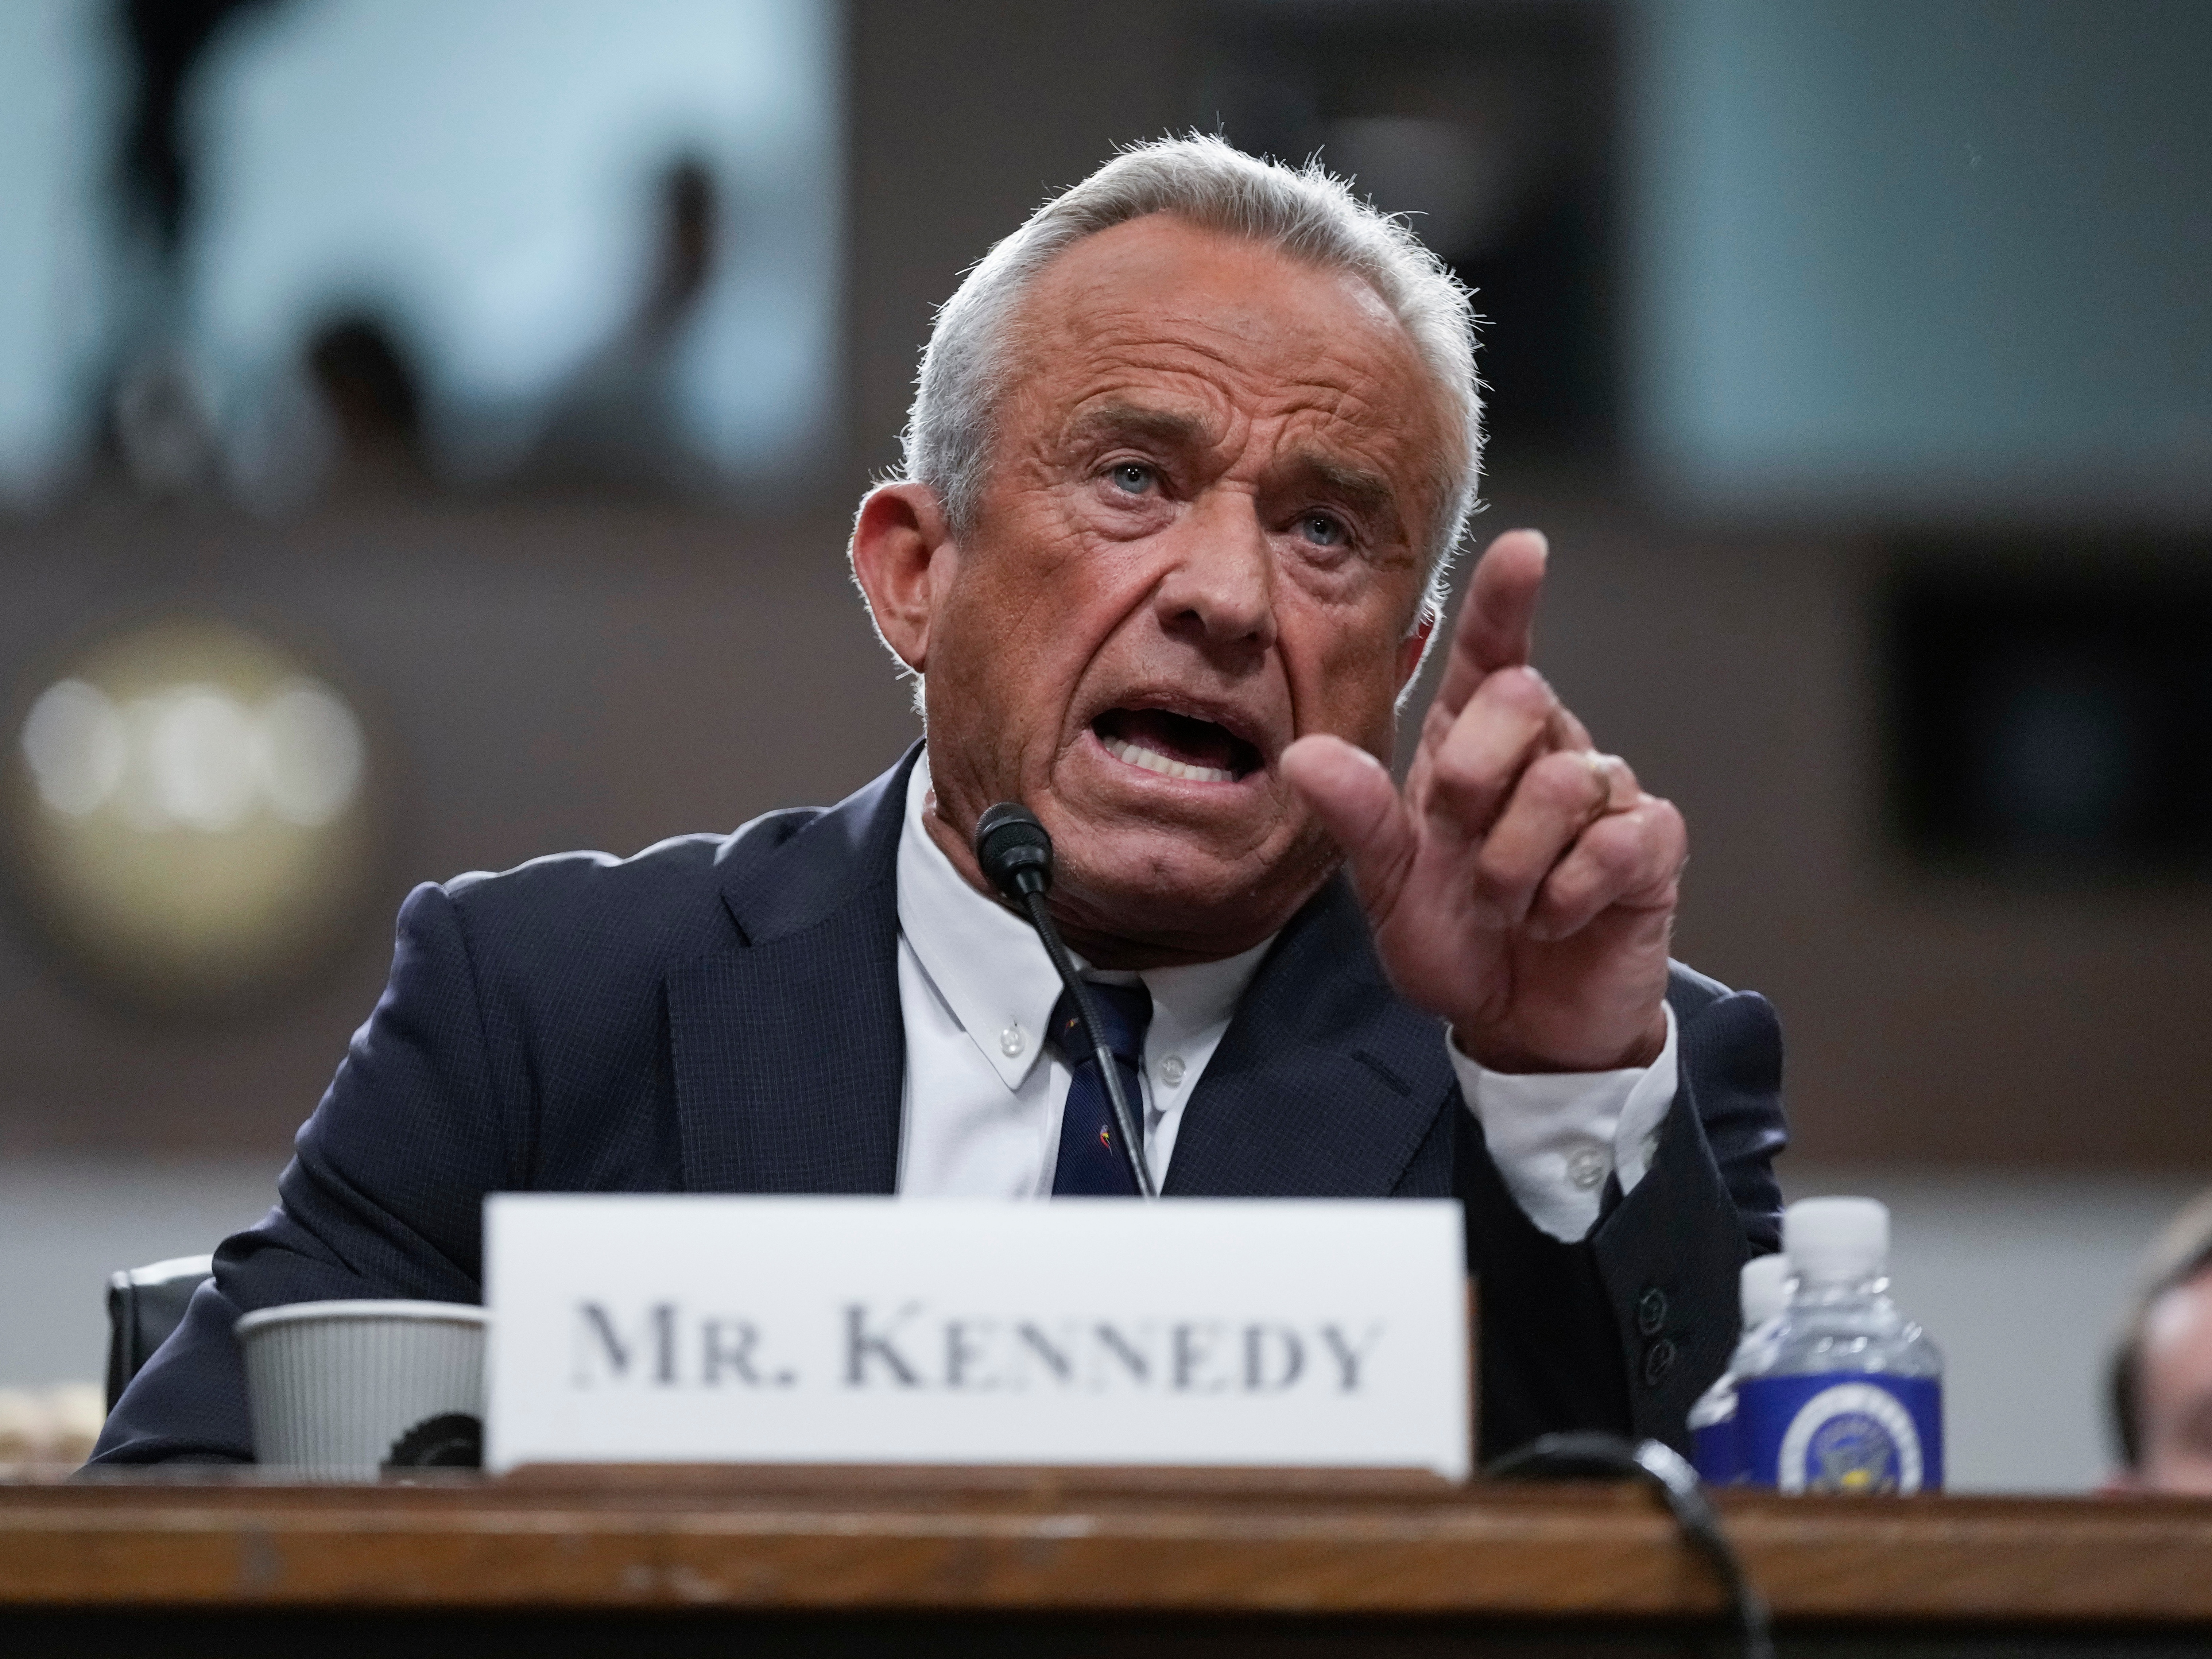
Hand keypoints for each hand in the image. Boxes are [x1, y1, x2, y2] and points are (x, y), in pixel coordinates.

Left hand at [1282, 530, 1682, 1071]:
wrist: (1520, 1024)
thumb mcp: (1390, 886)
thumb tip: (1304, 756)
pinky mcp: (1651, 845)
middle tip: (1460, 845)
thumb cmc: (1459, 939)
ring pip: (1565, 778)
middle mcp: (1543, 751)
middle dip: (1475, 777)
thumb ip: (1355, 819)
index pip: (1494, 652)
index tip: (1525, 548)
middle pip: (1523, 696)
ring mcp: (1606, 795)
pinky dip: (1568, 893)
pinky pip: (1617, 840)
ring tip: (1506, 905)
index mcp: (1473, 744)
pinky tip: (1554, 920)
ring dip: (1515, 860)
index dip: (1507, 599)